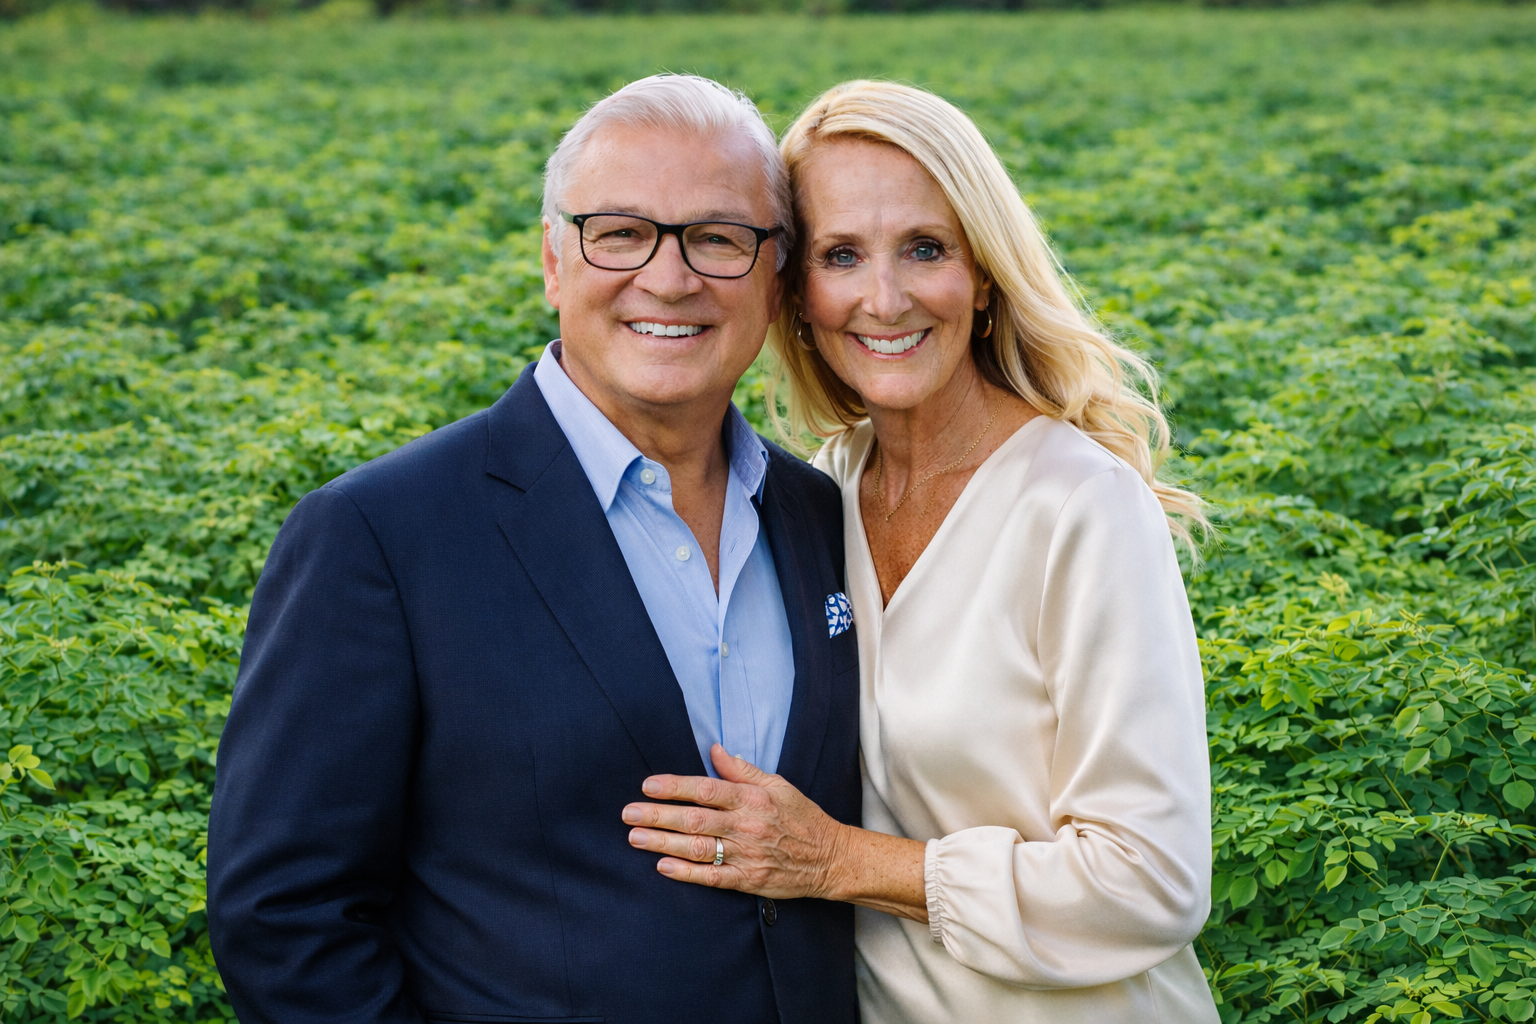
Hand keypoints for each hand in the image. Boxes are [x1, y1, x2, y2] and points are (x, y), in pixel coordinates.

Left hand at [622, 744, 848, 899]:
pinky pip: (713, 877)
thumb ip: (743, 770)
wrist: (830, 858)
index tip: (648, 786)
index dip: (675, 787)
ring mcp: (747, 854)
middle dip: (658, 816)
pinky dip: (687, 873)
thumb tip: (715, 750)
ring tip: (636, 838)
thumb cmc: (802, 817)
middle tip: (628, 814)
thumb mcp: (777, 785)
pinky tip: (663, 867)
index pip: (706, 789)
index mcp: (753, 798)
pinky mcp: (749, 880)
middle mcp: (747, 825)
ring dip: (664, 843)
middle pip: (695, 820)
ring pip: (699, 848)